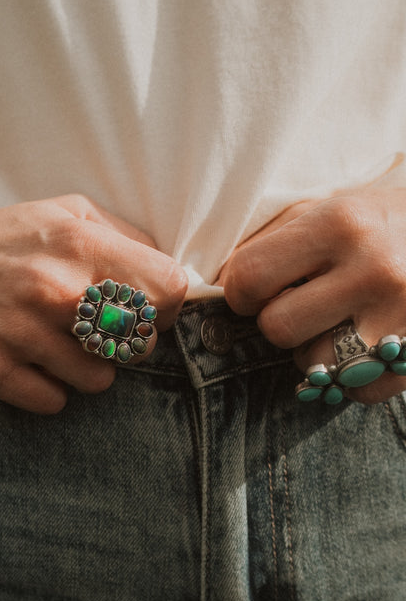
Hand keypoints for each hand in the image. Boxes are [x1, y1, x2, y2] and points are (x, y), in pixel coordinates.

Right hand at [0, 193, 187, 413]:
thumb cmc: (5, 239)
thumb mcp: (66, 212)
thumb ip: (123, 237)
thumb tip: (175, 274)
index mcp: (79, 244)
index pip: (168, 289)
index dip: (166, 304)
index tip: (149, 309)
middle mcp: (54, 289)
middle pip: (141, 343)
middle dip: (129, 343)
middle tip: (102, 332)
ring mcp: (23, 333)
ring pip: (101, 380)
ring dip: (88, 368)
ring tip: (63, 346)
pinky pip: (55, 400)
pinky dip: (49, 387)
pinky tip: (31, 360)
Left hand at [221, 187, 405, 403]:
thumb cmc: (382, 221)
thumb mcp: (331, 207)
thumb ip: (273, 241)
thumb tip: (214, 285)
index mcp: (340, 223)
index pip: (250, 277)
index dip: (242, 290)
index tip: (257, 288)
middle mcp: (373, 268)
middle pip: (277, 328)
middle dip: (278, 322)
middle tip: (302, 306)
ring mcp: (401, 315)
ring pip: (314, 366)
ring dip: (315, 352)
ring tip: (339, 323)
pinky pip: (358, 393)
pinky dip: (352, 380)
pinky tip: (366, 346)